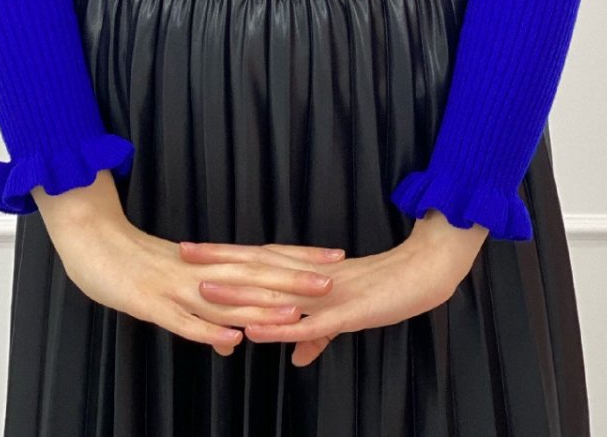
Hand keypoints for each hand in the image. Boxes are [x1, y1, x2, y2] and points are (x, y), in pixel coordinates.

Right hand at [52, 213, 314, 357]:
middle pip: (254, 273)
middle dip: (294, 279)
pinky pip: (184, 320)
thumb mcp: (176, 289)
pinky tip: (232, 337)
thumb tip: (237, 339)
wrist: (90, 240)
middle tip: (332, 281)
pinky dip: (208, 329)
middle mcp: (200, 269)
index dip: (299, 257)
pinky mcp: (151, 302)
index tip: (334, 257)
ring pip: (225, 296)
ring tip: (295, 311)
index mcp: (209, 260)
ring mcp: (177, 285)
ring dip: (260, 305)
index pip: (263, 256)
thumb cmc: (132, 262)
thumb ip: (208, 314)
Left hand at [183, 211, 488, 366]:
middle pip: (258, 264)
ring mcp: (325, 293)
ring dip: (240, 291)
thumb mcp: (344, 316)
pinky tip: (256, 331)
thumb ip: (316, 335)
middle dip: (219, 259)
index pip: (259, 258)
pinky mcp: (344, 312)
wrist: (424, 272)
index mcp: (307, 270)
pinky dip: (280, 327)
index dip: (226, 253)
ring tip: (203, 288)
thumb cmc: (385, 290)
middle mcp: (310, 275)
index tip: (192, 248)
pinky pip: (307, 323)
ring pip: (276, 291)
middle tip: (182, 252)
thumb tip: (294, 359)